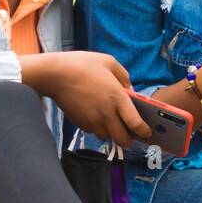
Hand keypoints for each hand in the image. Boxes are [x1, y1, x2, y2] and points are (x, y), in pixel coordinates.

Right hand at [23, 52, 150, 149]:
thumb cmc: (82, 64)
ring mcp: (92, 120)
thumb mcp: (109, 62)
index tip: (147, 133)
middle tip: (131, 137)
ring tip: (113, 125)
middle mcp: (107, 113)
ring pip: (107, 137)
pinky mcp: (80, 123)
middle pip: (122, 138)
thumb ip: (124, 76)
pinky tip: (96, 117)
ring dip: (112, 133)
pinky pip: (93, 131)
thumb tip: (130, 90)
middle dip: (128, 140)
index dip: (143, 131)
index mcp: (118, 98)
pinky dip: (97, 128)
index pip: (136, 123)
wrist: (54, 74)